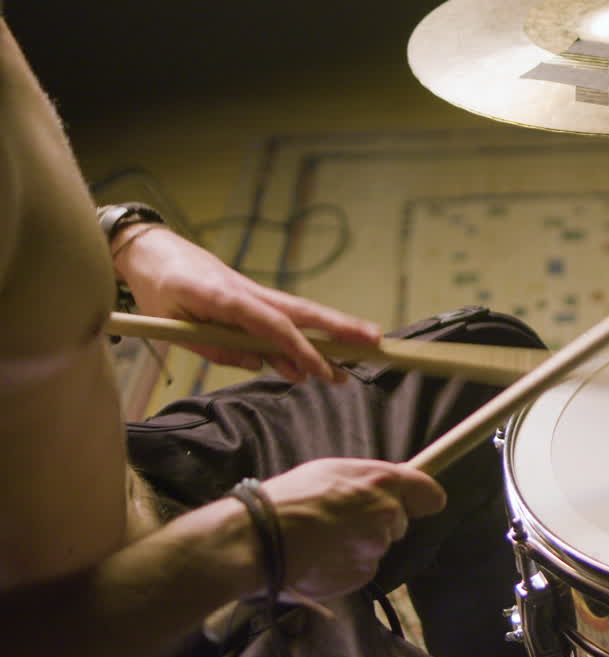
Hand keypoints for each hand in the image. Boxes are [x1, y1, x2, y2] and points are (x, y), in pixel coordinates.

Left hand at [111, 225, 380, 382]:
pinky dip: (298, 341)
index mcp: (223, 296)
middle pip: (302, 311)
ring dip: (328, 337)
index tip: (322, 370)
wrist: (150, 250)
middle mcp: (247, 291)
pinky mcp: (251, 297)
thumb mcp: (174, 326)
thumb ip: (216, 347)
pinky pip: (280, 320)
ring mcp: (252, 292)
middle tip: (375, 342)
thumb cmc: (157, 287)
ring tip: (352, 363)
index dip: (299, 349)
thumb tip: (258, 363)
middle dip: (340, 328)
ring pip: (298, 314)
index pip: (272, 324)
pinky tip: (308, 366)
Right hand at [258, 458, 444, 600]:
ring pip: (376, 546)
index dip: (423, 500)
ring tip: (322, 538)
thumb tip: (392, 487)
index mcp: (383, 482)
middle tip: (340, 520)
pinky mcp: (363, 574)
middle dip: (377, 523)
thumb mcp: (332, 471)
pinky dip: (346, 565)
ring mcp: (376, 547)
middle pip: (398, 523)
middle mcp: (387, 514)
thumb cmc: (289, 499)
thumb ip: (369, 480)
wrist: (259, 539)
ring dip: (358, 545)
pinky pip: (362, 568)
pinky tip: (321, 557)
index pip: (429, 494)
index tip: (419, 504)